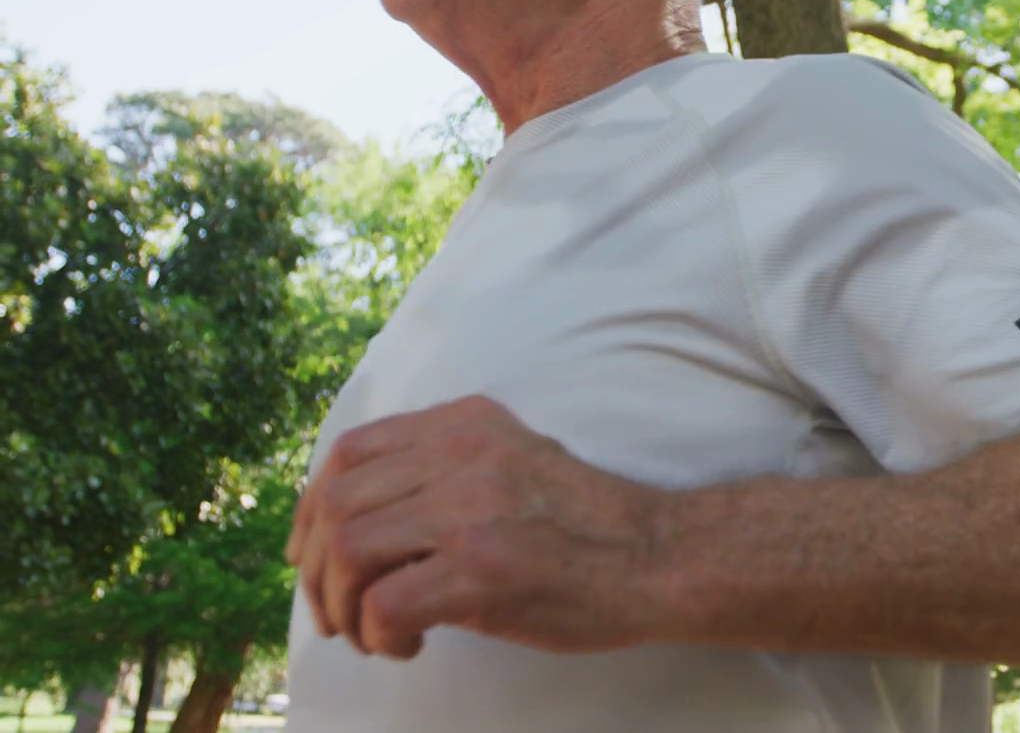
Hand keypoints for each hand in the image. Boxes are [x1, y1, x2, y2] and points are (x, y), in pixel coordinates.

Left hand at [285, 395, 663, 658]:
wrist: (659, 557)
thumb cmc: (589, 527)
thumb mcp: (514, 462)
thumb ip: (448, 468)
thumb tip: (360, 516)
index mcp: (466, 425)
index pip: (350, 452)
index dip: (312, 509)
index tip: (311, 555)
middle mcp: (462, 455)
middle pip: (338, 503)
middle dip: (316, 571)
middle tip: (334, 613)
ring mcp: (471, 510)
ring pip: (347, 552)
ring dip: (340, 607)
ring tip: (369, 634)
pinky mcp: (482, 569)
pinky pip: (383, 603)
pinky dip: (377, 634)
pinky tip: (408, 644)